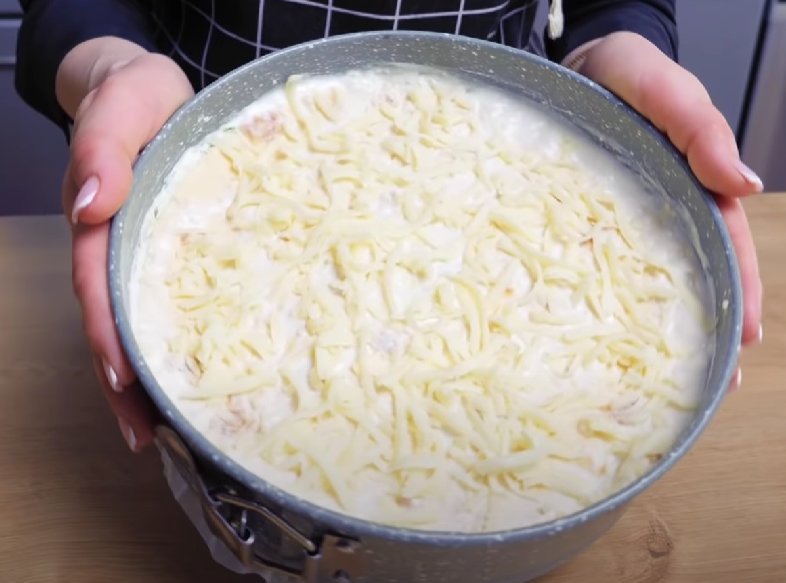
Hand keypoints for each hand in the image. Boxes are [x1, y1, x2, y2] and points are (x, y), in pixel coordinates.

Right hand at [59, 41, 192, 450]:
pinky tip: (190, 381)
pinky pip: (163, 310)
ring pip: (133, 328)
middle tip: (145, 437)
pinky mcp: (168, 261)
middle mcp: (114, 251)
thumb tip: (89, 205)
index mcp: (101, 223)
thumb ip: (102, 148)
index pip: (97, 287)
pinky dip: (170, 349)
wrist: (155, 96)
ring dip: (142, 383)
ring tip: (163, 434)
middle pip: (110, 324)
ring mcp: (139, 260)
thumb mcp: (123, 106)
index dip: (107, 333)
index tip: (125, 378)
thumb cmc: (140, 99)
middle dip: (123, 383)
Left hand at [576, 32, 762, 386]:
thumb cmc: (626, 74)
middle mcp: (661, 209)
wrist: (574, 64)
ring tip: (670, 376)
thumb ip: (702, 131)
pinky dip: (604, 298)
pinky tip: (599, 331)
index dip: (737, 290)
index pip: (725, 245)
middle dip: (708, 324)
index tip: (743, 339)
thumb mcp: (669, 92)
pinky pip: (595, 261)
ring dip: (663, 324)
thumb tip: (745, 184)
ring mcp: (623, 217)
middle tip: (714, 381)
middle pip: (694, 272)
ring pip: (647, 276)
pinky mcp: (583, 219)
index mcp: (692, 186)